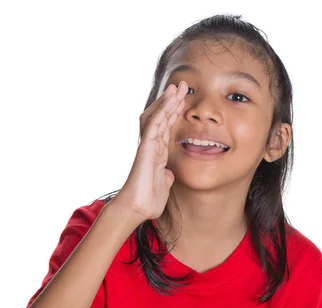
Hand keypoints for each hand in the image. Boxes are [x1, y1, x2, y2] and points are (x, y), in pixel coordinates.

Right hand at [114, 81, 187, 221]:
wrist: (137, 208)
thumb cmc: (148, 200)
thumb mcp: (163, 185)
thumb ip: (165, 177)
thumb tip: (168, 173)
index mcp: (157, 152)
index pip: (167, 127)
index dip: (175, 112)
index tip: (184, 100)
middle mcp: (151, 145)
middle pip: (162, 117)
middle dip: (172, 100)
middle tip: (183, 85)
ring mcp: (147, 145)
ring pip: (158, 117)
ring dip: (168, 101)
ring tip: (177, 86)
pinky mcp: (145, 148)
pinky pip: (155, 125)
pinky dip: (163, 112)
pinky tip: (171, 101)